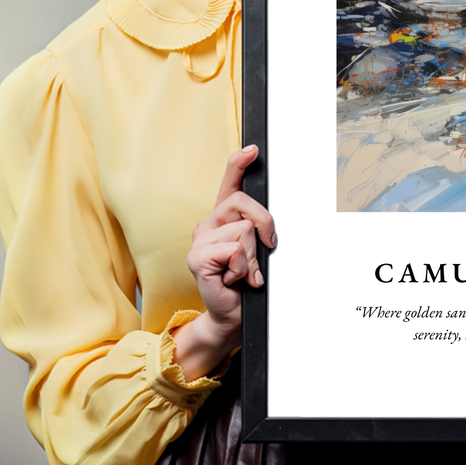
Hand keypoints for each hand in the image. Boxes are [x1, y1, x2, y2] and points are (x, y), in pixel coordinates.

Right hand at [172, 145, 276, 379]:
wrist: (232, 315)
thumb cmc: (245, 282)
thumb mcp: (257, 250)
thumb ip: (258, 230)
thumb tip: (268, 222)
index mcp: (223, 219)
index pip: (229, 183)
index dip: (239, 164)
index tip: (253, 149)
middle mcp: (208, 224)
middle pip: (244, 203)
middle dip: (265, 225)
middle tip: (266, 249)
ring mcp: (199, 240)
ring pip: (244, 230)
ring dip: (253, 257)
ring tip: (244, 272)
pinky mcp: (197, 258)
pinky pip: (234, 250)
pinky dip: (243, 268)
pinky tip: (234, 280)